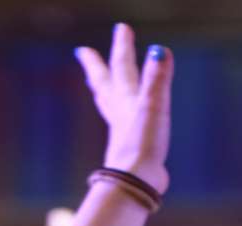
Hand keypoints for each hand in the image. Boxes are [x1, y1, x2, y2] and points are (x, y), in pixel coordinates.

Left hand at [75, 24, 171, 195]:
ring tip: (98, 83)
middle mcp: (119, 113)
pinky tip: (123, 120)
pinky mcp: (130, 147)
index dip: (123, 46)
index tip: (121, 27)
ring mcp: (123, 130)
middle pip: (104, 84)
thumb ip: (156, 80)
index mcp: (125, 100)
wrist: (134, 182)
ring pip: (109, 104)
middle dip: (96, 66)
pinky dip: (120, 114)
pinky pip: (122, 123)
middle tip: (83, 52)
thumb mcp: (153, 108)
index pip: (122, 67)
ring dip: (103, 89)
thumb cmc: (142, 146)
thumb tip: (159, 51)